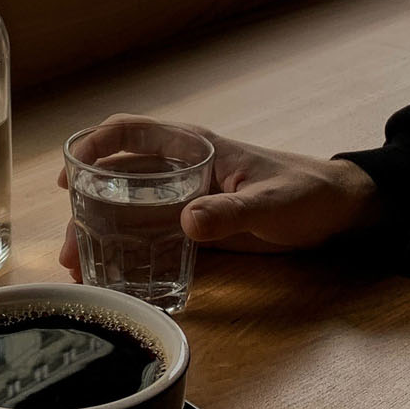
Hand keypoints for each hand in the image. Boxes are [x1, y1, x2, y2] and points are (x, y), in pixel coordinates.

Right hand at [57, 115, 380, 277]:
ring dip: (102, 233)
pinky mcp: (198, 225)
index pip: (132, 133)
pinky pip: (153, 233)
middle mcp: (183, 169)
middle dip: (87, 208)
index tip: (69, 175)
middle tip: (71, 249)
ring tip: (81, 268)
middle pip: (119, 178)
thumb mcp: (273, 203)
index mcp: (196, 148)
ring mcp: (187, 197)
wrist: (341, 211)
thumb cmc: (309, 194)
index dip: (94, 147)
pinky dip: (129, 250)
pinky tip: (114, 275)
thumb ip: (233, 212)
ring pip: (130, 208)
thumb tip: (186, 222)